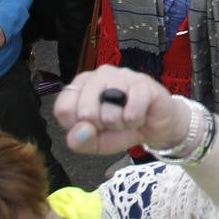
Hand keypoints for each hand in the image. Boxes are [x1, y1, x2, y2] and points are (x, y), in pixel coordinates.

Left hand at [54, 64, 184, 154]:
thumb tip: (80, 131)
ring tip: (126, 118)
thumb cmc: (122, 129)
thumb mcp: (96, 142)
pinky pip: (131, 112)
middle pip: (85, 112)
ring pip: (109, 112)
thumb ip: (80, 141)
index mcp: (81, 85)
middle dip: (101, 127)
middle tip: (112, 122)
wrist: (155, 127)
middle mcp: (99, 75)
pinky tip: (139, 115)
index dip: (77, 126)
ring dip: (120, 125)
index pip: (63, 108)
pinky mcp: (143, 82)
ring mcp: (122, 75)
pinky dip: (135, 122)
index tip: (91, 126)